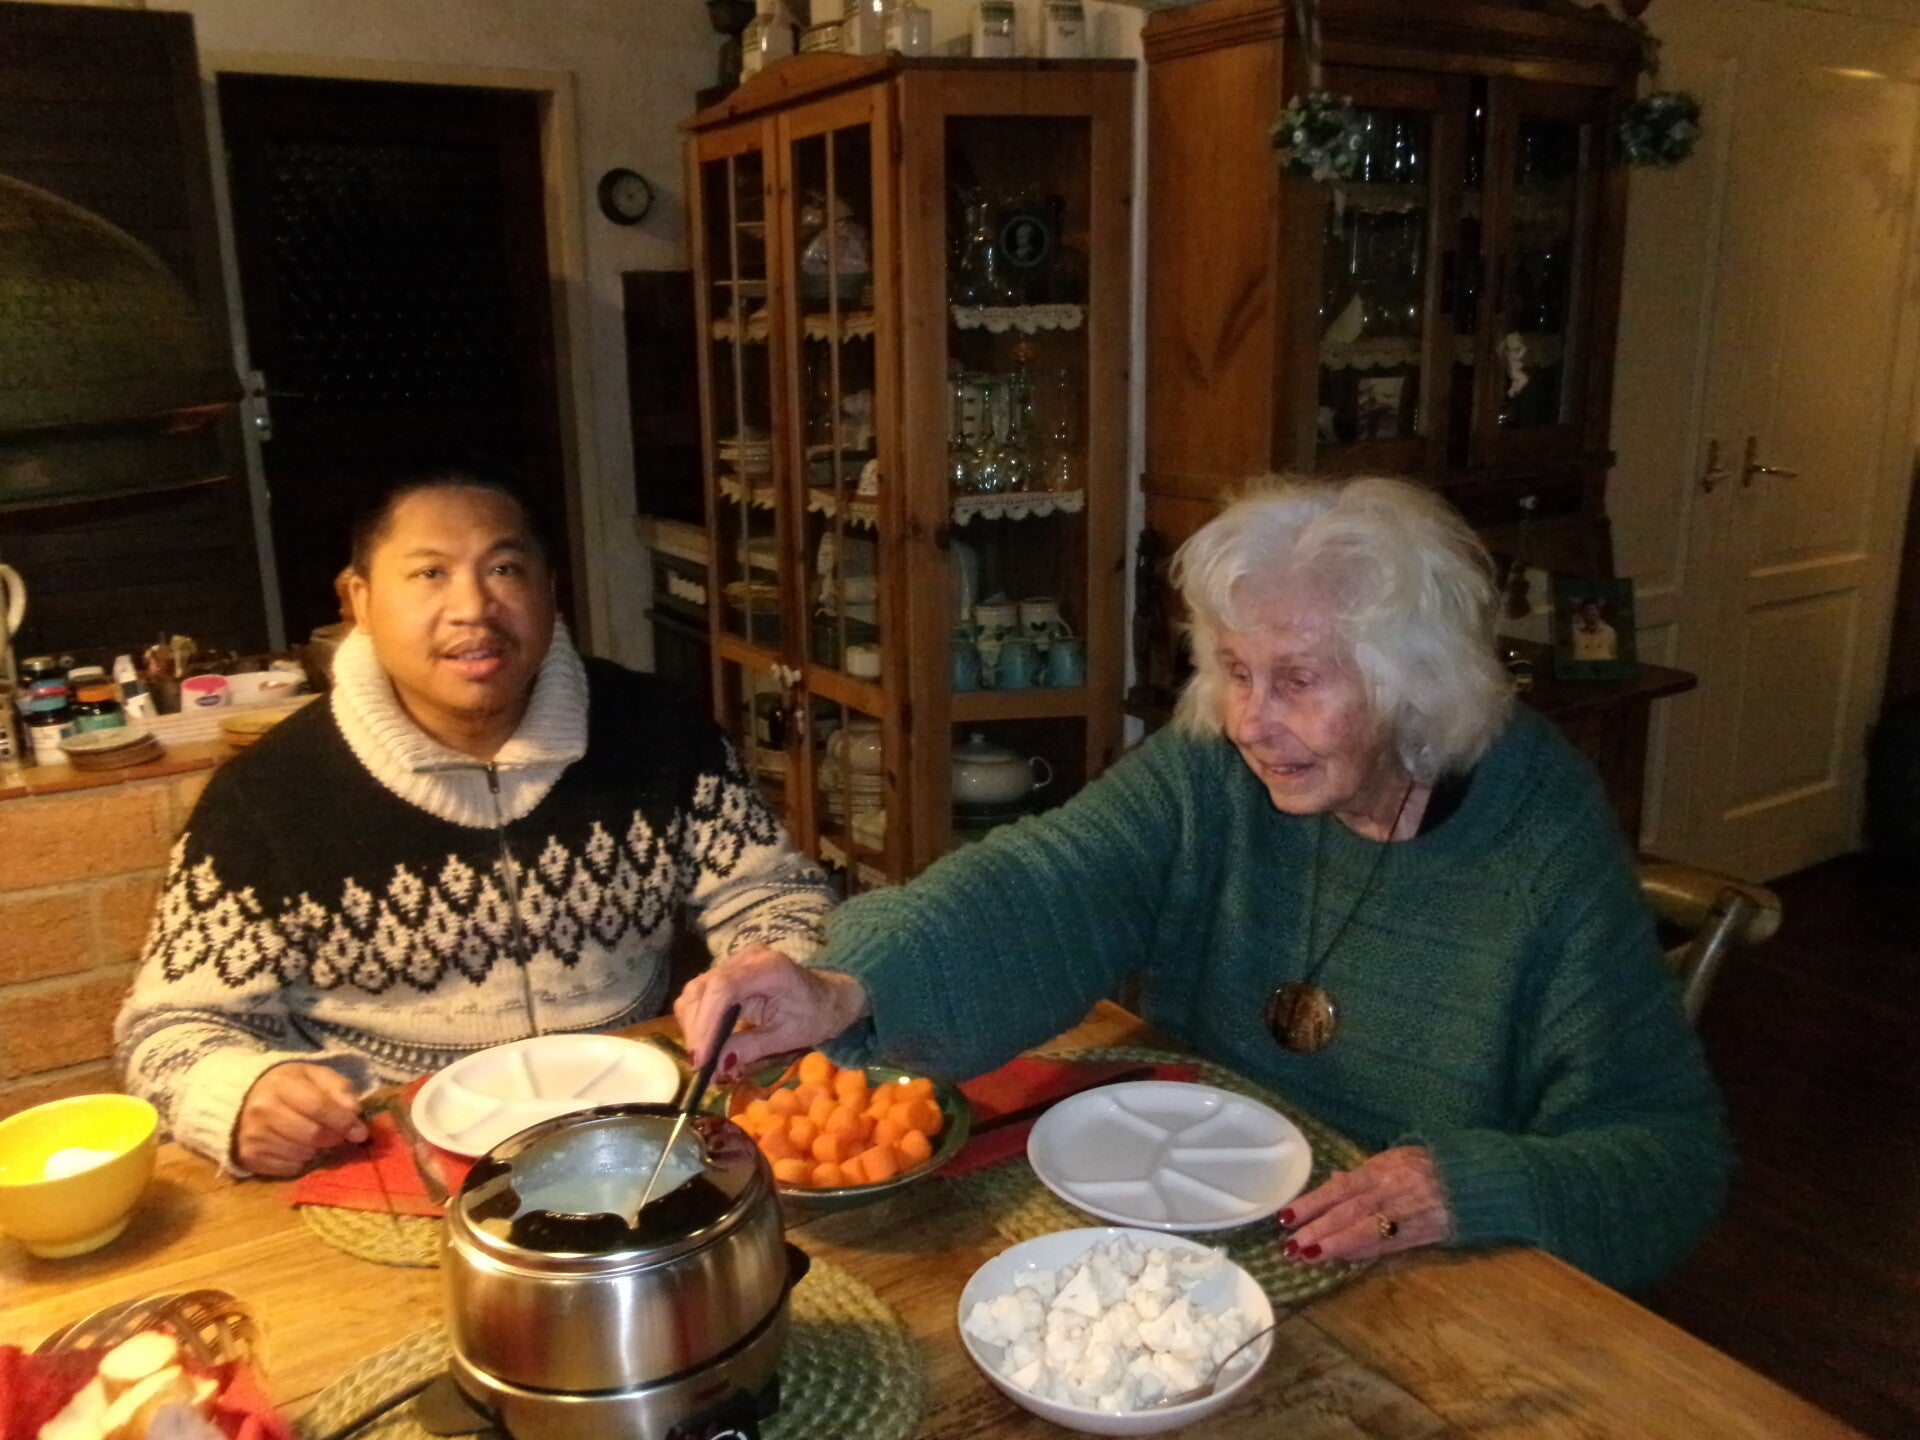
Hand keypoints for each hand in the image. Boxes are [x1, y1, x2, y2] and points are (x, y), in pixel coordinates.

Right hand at [234, 1063, 366, 1176]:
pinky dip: (302, 1162)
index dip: (344, 1122)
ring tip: (320, 1141)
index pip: (319, 1107)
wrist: (245, 1100)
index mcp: (281, 1085)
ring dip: (319, 1151)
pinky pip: (289, 1168)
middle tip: (342, 1137)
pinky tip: (301, 1148)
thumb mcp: (315, 1076)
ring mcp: (253, 1136)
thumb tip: (355, 1113)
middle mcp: (262, 1110)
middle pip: (312, 1135)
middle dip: (335, 1138)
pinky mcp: (250, 1157)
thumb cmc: (289, 1086)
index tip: (361, 1132)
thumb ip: (339, 1089)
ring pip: (302, 1154)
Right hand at [674, 947, 868, 1075]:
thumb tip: (715, 1066)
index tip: (700, 1058)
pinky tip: (708, 1045)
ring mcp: (734, 963)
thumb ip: (751, 1048)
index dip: (706, 1024)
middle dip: (696, 1030)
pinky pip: (701, 996)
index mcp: (768, 968)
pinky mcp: (727, 973)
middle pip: (702, 989)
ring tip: (705, 1060)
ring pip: (695, 992)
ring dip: (694, 1028)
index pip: (723, 989)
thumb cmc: (815, 1015)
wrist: (828, 996)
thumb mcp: (788, 1037)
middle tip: (700, 1067)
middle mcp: (746, 958)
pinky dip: (698, 1022)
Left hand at [1276, 1146, 1452, 1263]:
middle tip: (1289, 1247)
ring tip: (1307, 1258)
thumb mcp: (1395, 1158)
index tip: (1285, 1217)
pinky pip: (1385, 1246)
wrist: (1472, 1181)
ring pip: (1363, 1232)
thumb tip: (1334, 1180)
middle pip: (1346, 1213)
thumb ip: (1363, 1173)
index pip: (1338, 1189)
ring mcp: (1403, 1215)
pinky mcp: (1418, 1235)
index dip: (1311, 1203)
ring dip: (1334, 1246)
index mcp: (1379, 1170)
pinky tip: (1340, 1259)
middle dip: (1316, 1231)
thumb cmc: (1428, 1166)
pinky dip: (1361, 1252)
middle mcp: (1388, 1192)